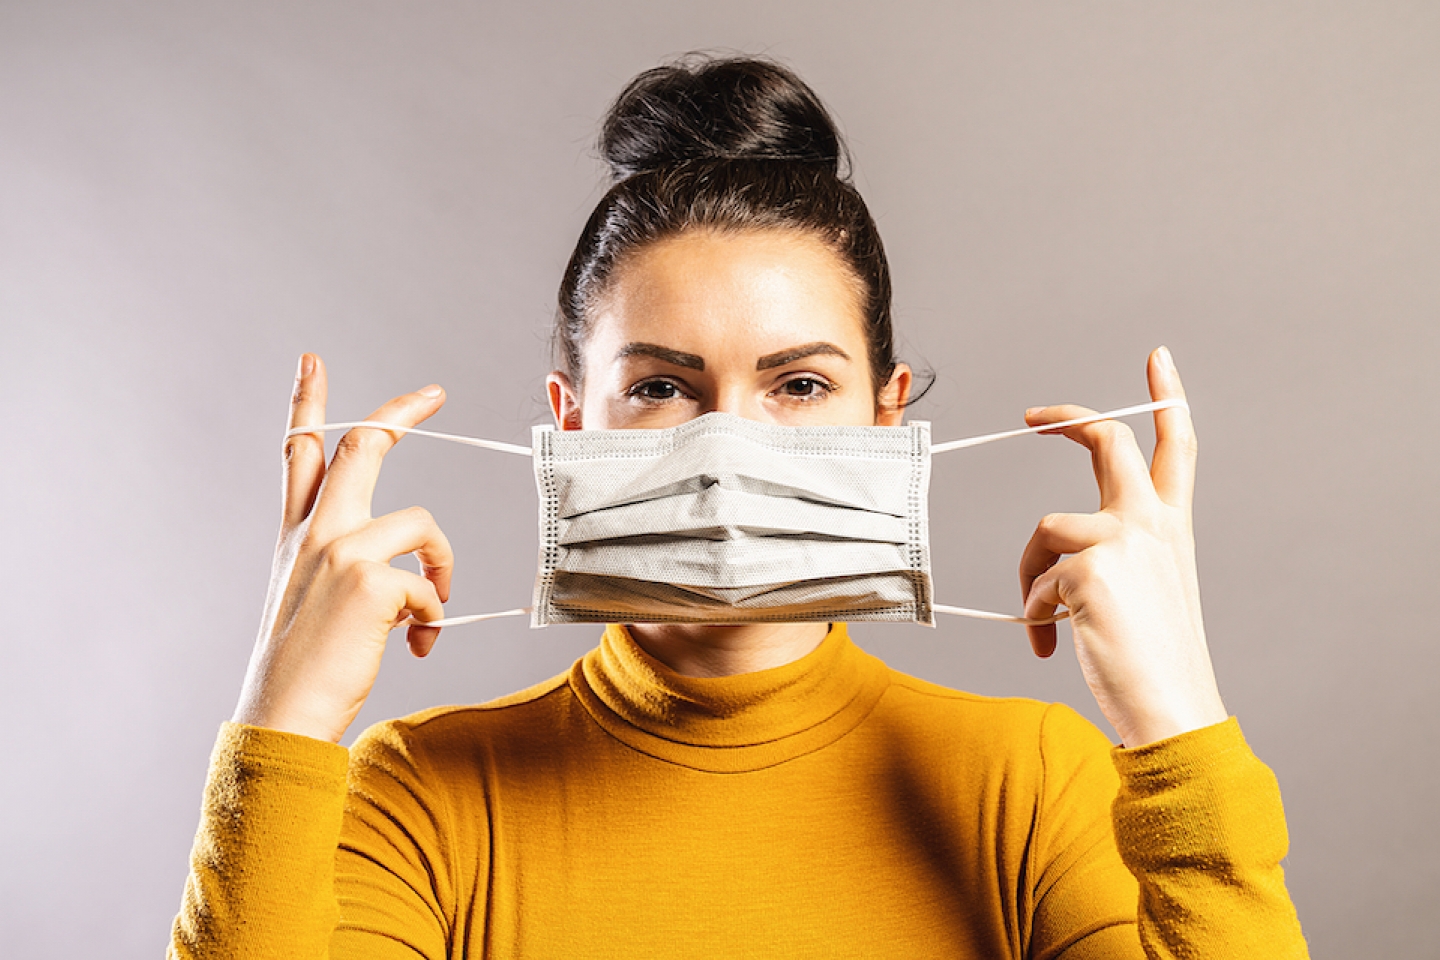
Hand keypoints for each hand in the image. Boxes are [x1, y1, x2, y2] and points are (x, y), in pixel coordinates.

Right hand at [232, 354, 453, 742]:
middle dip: (398, 413)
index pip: (298, 453)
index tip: (315, 362)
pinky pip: (429, 585)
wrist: (283, 717)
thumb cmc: (306, 669)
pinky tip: (414, 646)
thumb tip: (409, 575)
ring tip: (431, 614)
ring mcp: (340, 552)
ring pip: (422, 523)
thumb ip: (349, 569)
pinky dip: (433, 618)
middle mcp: (314, 535)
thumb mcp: (312, 602)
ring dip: (443, 565)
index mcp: (297, 537)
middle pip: (360, 449)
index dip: (308, 403)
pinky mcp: (370, 581)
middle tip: (432, 393)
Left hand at [1019, 347, 1227, 746]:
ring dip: (1031, 576)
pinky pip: (1036, 581)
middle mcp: (1151, 523)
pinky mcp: (1088, 569)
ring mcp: (1121, 540)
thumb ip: (1112, 556)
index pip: (1176, 446)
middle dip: (1067, 418)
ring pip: (1045, 529)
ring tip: (1045, 621)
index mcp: (1171, 526)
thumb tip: (1053, 555)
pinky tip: (1052, 644)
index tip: (1157, 359)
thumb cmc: (1154, 660)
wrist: (1171, 709)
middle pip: (1107, 442)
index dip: (1166, 397)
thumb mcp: (1147, 592)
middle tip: (1032, 416)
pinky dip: (1034, 615)